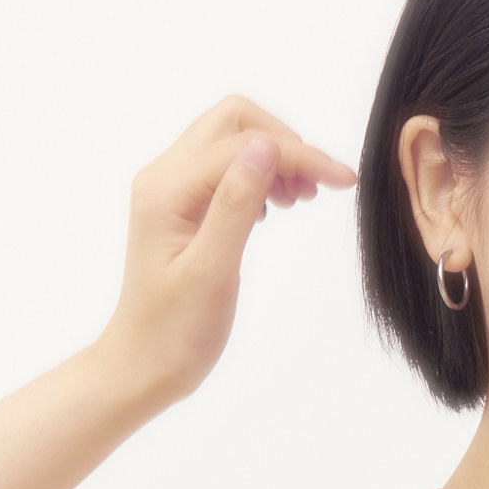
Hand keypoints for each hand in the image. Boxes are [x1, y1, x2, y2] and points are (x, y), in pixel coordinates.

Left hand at [92, 95, 354, 413]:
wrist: (142, 367)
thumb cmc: (175, 334)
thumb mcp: (211, 273)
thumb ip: (236, 205)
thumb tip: (265, 148)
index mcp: (168, 189)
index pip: (244, 145)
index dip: (300, 154)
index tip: (346, 182)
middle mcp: (164, 176)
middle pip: (233, 121)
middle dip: (285, 144)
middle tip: (319, 190)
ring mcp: (170, 189)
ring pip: (231, 141)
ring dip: (275, 158)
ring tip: (303, 199)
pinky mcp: (181, 206)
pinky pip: (224, 168)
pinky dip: (259, 176)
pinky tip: (275, 210)